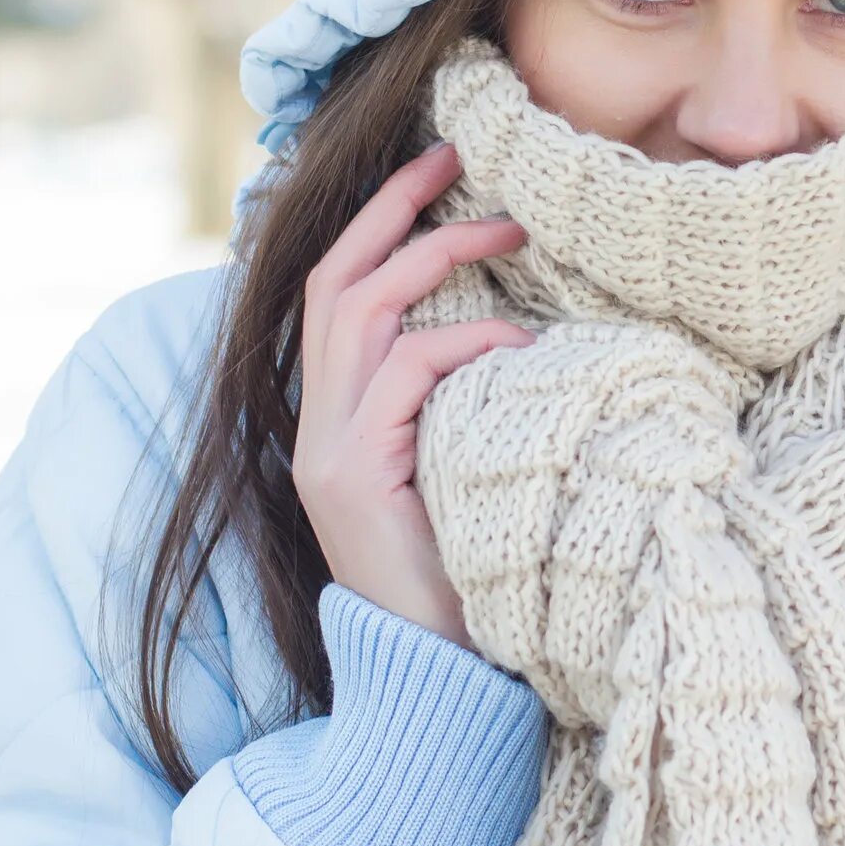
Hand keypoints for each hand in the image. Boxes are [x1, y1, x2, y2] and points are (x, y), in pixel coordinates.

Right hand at [291, 138, 536, 650]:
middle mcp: (317, 428)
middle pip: (332, 282)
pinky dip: (462, 345)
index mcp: (338, 423)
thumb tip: (526, 339)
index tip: (441, 174)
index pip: (337, 297)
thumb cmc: (473, 582)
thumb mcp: (466, 477)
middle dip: (391, 210)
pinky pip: (403, 377)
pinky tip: (519, 345)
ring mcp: (328, 453)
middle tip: (456, 157)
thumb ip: (468, 413)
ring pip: (357, 313)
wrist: (437, 688)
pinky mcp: (353, 480)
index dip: (379, 227)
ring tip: (505, 229)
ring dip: (432, 257)